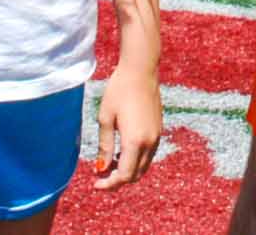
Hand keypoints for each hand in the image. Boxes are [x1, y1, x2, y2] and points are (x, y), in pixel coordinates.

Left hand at [92, 61, 162, 190]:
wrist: (140, 70)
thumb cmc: (119, 91)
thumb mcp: (106, 119)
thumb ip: (105, 146)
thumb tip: (101, 168)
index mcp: (135, 141)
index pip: (124, 175)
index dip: (109, 184)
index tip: (96, 183)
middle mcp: (149, 142)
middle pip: (136, 175)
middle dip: (118, 180)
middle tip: (101, 175)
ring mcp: (157, 136)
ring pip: (144, 166)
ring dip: (128, 171)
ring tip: (110, 163)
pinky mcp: (159, 129)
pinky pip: (149, 155)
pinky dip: (136, 161)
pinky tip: (122, 152)